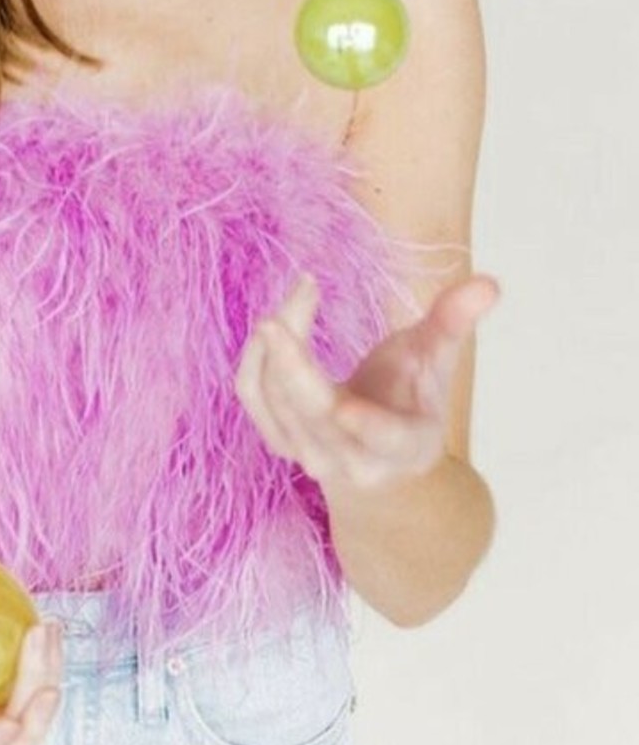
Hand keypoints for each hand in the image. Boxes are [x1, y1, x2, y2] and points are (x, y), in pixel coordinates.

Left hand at [234, 270, 501, 492]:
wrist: (376, 453)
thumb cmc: (411, 397)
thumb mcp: (436, 361)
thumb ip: (453, 324)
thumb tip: (489, 284)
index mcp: (402, 445)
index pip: (384, 440)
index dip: (368, 427)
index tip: (346, 409)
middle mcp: (353, 460)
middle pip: (314, 415)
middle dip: (294, 365)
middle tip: (285, 310)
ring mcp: (312, 455)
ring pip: (277, 399)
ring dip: (280, 342)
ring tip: (305, 290)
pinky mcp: (279, 440)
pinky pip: (253, 396)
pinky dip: (256, 356)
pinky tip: (278, 319)